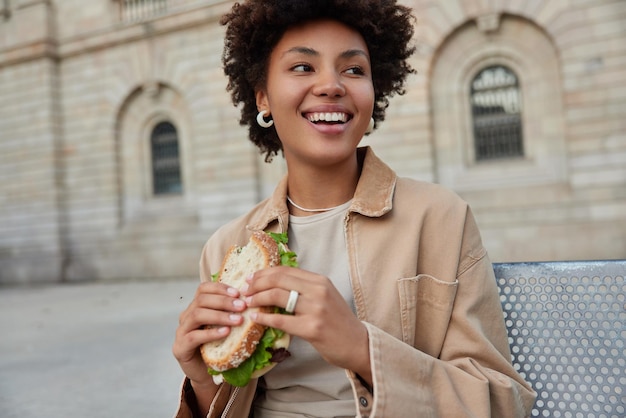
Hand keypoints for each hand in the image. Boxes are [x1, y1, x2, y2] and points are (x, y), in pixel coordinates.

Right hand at [172, 281, 246, 388]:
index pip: (203, 289)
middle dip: (224, 302)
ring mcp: (181, 331)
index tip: (238, 293)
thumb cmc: (217, 347)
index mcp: (196, 307)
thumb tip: (253, 300)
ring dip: (220, 316)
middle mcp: (186, 316)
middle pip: (201, 300)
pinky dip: (211, 333)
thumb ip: (231, 313)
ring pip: (197, 315)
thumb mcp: (225, 326)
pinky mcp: (180, 347)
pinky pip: (194, 336)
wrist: (205, 373)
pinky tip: (225, 332)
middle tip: (242, 306)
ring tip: (237, 320)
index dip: (220, 288)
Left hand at [242, 266, 370, 382]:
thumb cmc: (338, 322)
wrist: (357, 343)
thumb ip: (304, 289)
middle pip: (279, 279)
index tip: (251, 278)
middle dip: (257, 283)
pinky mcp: (312, 328)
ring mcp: (316, 309)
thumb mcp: (325, 297)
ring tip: (248, 302)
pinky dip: (264, 318)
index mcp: (320, 280)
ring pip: (277, 296)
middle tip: (245, 290)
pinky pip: (281, 320)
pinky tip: (255, 318)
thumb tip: (275, 284)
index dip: (264, 273)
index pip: (286, 270)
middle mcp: (318, 290)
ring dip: (258, 298)